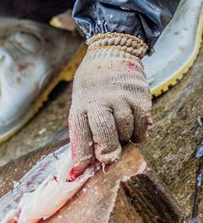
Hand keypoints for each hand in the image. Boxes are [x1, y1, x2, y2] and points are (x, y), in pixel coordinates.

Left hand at [69, 32, 151, 173]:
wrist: (112, 51)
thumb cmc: (93, 83)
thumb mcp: (81, 99)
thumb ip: (84, 126)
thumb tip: (84, 160)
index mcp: (81, 103)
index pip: (79, 134)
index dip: (81, 155)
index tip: (81, 170)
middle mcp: (101, 100)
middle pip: (105, 136)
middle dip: (107, 151)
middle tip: (109, 157)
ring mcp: (122, 98)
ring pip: (126, 133)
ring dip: (124, 139)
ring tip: (120, 131)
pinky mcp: (140, 98)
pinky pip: (142, 127)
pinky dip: (139, 133)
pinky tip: (133, 127)